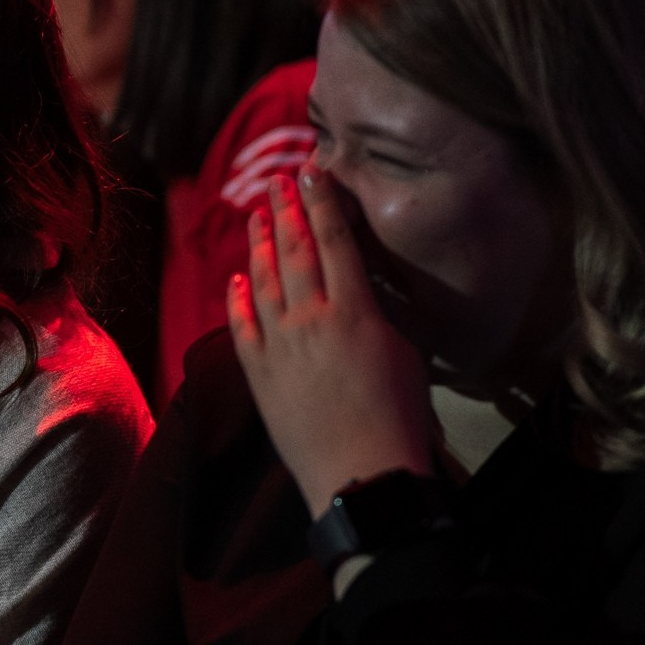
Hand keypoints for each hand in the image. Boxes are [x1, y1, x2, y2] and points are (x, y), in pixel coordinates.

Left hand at [228, 172, 435, 517]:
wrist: (361, 473)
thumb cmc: (400, 416)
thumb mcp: (409, 351)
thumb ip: (385, 311)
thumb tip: (369, 285)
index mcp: (355, 311)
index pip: (334, 242)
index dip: (321, 202)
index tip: (312, 171)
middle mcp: (311, 320)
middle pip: (294, 252)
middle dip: (286, 209)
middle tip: (278, 178)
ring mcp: (279, 346)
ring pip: (262, 282)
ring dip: (259, 243)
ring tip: (257, 213)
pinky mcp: (259, 374)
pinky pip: (241, 326)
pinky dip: (236, 297)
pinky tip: (235, 277)